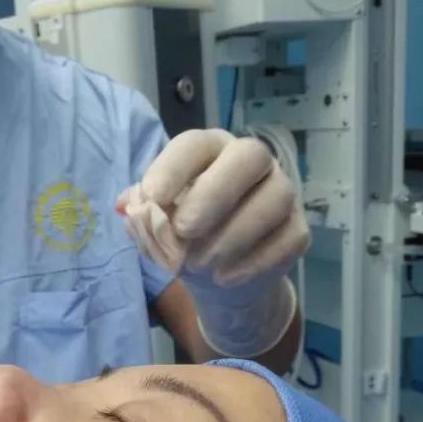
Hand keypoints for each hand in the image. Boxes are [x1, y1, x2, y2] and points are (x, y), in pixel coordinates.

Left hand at [117, 130, 308, 357]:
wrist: (219, 277)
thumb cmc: (184, 238)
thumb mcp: (157, 227)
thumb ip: (143, 214)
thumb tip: (125, 205)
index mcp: (211, 151)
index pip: (196, 144)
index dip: (173, 167)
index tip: (152, 197)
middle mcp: (252, 163)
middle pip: (249, 156)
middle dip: (214, 193)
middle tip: (184, 230)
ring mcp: (281, 194)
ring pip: (274, 199)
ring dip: (232, 235)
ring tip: (200, 265)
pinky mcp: (297, 231)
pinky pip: (287, 239)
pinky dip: (253, 262)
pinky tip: (225, 277)